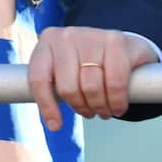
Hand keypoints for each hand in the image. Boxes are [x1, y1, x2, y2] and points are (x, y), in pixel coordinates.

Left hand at [27, 26, 159, 129]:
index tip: (55, 126)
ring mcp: (91, 36)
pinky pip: (115, 83)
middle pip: (67, 87)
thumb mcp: (65, 67)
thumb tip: (52, 124)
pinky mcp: (116, 41)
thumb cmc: (88, 61)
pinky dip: (117, 102)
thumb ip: (54, 85)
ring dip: (99, 107)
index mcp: (47, 41)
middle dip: (80, 108)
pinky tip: (118, 107)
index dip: (46, 106)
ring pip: (91, 87)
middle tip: (89, 113)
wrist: (122, 43)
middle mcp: (66, 36)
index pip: (38, 78)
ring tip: (104, 111)